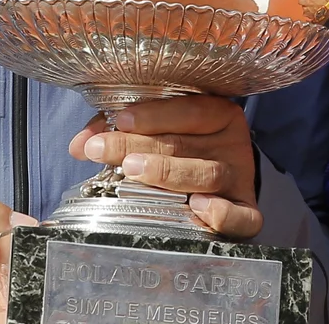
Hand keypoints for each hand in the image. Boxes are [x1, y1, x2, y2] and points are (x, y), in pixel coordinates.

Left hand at [71, 95, 260, 238]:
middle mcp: (232, 146)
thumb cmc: (184, 152)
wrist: (226, 187)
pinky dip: (223, 214)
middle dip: (140, 145)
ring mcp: (240, 180)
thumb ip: (123, 132)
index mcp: (219, 116)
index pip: (190, 110)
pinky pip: (243, 217)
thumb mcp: (159, 131)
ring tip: (133, 170)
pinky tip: (198, 207)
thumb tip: (79, 144)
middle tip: (103, 150)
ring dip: (169, 172)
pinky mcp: (248, 212)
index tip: (118, 120)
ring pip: (208, 174)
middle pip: (186, 144)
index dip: (154, 114)